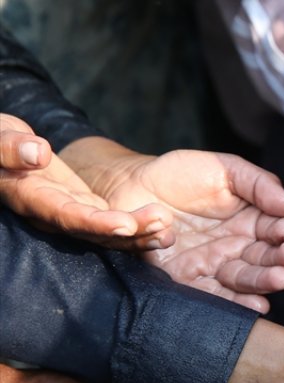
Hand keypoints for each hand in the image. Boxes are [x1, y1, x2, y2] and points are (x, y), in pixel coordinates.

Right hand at [0, 115, 170, 248]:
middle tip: (163, 225)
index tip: (125, 224)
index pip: (65, 215)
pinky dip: (134, 226)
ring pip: (105, 232)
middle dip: (128, 232)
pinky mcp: (82, 206)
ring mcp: (69, 211)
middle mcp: (51, 213)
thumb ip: (11, 147)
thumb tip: (38, 153)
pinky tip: (163, 228)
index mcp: (30, 198)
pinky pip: (109, 222)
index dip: (95, 223)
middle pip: (92, 230)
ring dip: (137, 234)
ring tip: (168, 232)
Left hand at [63, 138, 283, 312]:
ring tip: (281, 278)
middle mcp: (237, 248)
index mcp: (250, 222)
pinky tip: (256, 303)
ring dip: (265, 282)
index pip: (275, 232)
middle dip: (281, 260)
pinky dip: (236, 302)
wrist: (129, 186)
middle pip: (265, 259)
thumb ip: (259, 183)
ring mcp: (214, 266)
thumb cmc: (180, 175)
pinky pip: (214, 295)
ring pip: (245, 279)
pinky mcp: (188, 281)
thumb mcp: (226, 169)